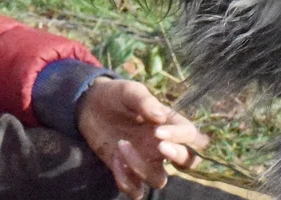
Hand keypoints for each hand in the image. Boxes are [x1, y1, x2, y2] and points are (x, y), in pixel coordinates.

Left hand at [77, 77, 208, 199]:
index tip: (158, 132)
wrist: (90, 106)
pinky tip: (114, 159)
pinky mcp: (127, 172)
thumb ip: (144, 101)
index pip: (190, 135)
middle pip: (187, 162)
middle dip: (177, 156)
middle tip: (159, 146)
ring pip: (159, 180)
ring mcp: (145, 161)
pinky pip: (135, 190)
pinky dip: (125, 181)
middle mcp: (161, 145)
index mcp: (168, 123)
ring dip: (142, 168)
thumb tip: (160, 117)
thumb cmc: (116, 95)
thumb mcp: (129, 91)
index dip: (180, 137)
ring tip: (121, 145)